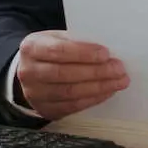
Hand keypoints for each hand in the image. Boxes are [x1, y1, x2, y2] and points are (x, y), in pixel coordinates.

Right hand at [15, 31, 129, 119]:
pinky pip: (72, 107)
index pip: (58, 51)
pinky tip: (107, 92)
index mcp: (31, 47)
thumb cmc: (49, 50)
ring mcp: (35, 94)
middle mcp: (28, 72)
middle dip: (96, 72)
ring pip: (70, 93)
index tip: (105, 54)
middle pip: (64, 74)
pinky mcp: (45, 109)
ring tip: (118, 81)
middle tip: (119, 69)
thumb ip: (76, 42)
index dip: (83, 53)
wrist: (30, 70)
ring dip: (98, 87)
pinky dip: (93, 99)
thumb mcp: (56, 38)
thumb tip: (106, 53)